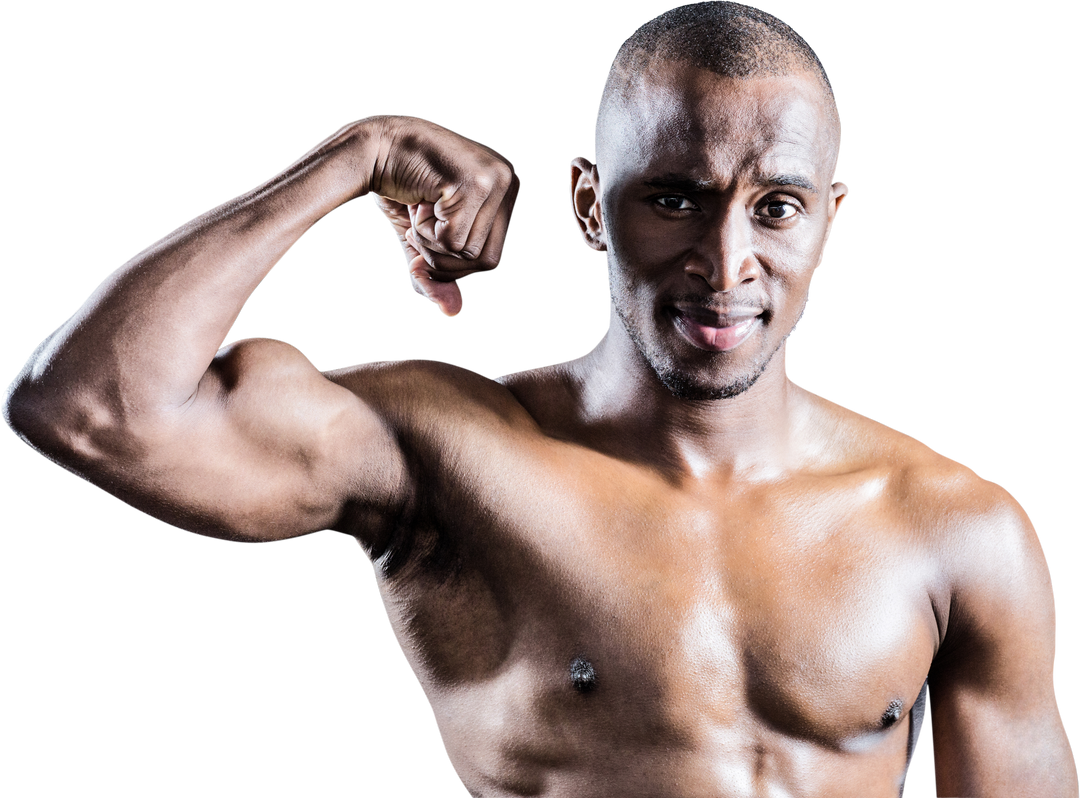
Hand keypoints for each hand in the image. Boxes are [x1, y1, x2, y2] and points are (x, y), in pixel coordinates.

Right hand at [368, 115, 519, 317]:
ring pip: (469, 253)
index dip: (452, 263)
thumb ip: (438, 277)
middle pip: (488, 262)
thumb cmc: (400, 187)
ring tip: (420, 209)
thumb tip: (453, 313)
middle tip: (418, 226)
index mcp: (506, 193)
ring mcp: (496, 181)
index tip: (422, 238)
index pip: (492, 260)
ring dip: (431, 242)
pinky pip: (454, 240)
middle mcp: (509, 182)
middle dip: (444, 259)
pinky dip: (425, 232)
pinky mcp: (475, 183)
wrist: (371, 147)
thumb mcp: (422, 240)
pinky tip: (417, 203)